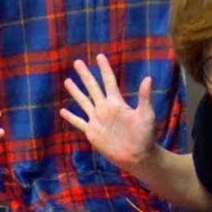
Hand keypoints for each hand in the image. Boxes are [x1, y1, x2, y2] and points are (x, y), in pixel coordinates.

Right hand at [60, 53, 155, 169]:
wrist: (137, 155)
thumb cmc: (144, 135)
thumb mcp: (146, 115)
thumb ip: (144, 97)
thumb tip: (148, 78)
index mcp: (116, 103)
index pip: (108, 81)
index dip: (104, 69)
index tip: (99, 56)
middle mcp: (105, 108)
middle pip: (93, 87)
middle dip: (85, 75)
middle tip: (77, 62)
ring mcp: (97, 120)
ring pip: (83, 102)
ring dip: (76, 92)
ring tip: (67, 81)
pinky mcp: (92, 132)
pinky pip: (79, 122)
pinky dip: (71, 117)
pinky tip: (63, 111)